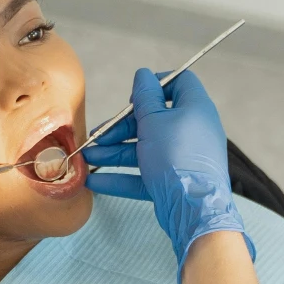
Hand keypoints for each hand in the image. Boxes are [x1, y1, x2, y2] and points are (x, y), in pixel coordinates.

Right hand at [83, 69, 250, 264]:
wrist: (194, 208)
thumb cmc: (176, 156)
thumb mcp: (154, 120)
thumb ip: (145, 97)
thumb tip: (143, 74)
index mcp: (194, 109)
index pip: (178, 84)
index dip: (154, 86)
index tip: (134, 98)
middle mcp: (191, 131)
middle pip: (152, 120)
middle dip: (121, 128)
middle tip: (98, 134)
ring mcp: (183, 158)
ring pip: (145, 149)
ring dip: (115, 152)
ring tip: (88, 157)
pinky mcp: (174, 182)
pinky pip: (145, 174)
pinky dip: (122, 176)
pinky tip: (96, 181)